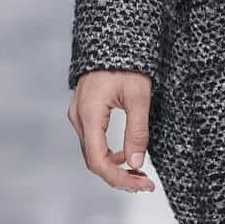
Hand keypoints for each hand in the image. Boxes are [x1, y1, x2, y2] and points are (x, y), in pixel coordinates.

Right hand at [67, 68, 155, 191]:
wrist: (113, 38)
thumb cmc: (127, 63)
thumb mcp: (138, 97)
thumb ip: (137, 131)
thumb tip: (136, 163)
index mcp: (89, 114)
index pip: (98, 160)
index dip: (119, 178)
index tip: (142, 185)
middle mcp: (79, 117)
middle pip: (94, 160)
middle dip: (119, 176)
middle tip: (145, 183)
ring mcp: (79, 115)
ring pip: (93, 152)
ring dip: (115, 166)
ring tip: (139, 172)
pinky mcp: (85, 112)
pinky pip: (93, 141)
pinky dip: (110, 153)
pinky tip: (127, 154)